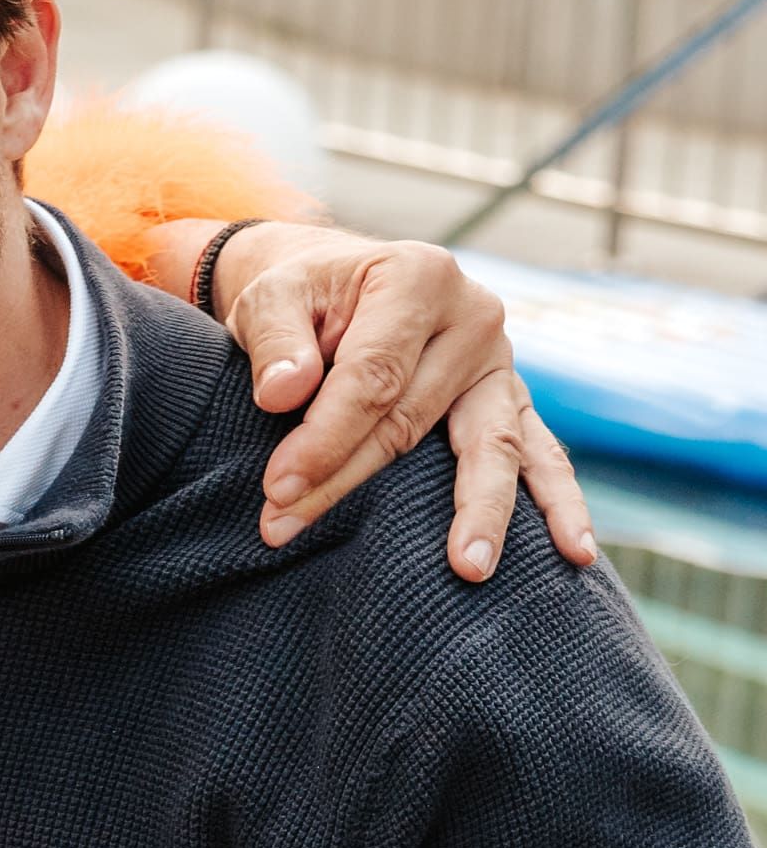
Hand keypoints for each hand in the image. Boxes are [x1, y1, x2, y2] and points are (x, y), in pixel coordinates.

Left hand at [209, 224, 596, 578]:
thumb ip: (275, 341)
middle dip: (348, 480)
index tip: (277, 487)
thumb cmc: (305, 296)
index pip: (373, 375)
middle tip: (287, 528)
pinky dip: (557, 503)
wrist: (342, 283)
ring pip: (491, 445)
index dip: (324, 435)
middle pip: (414, 417)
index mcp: (420, 279)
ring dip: (478, 511)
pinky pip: (540, 454)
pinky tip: (574, 550)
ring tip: (470, 568)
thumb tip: (282, 394)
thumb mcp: (272, 297)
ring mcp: (501, 363)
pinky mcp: (513, 399)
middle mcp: (474, 317)